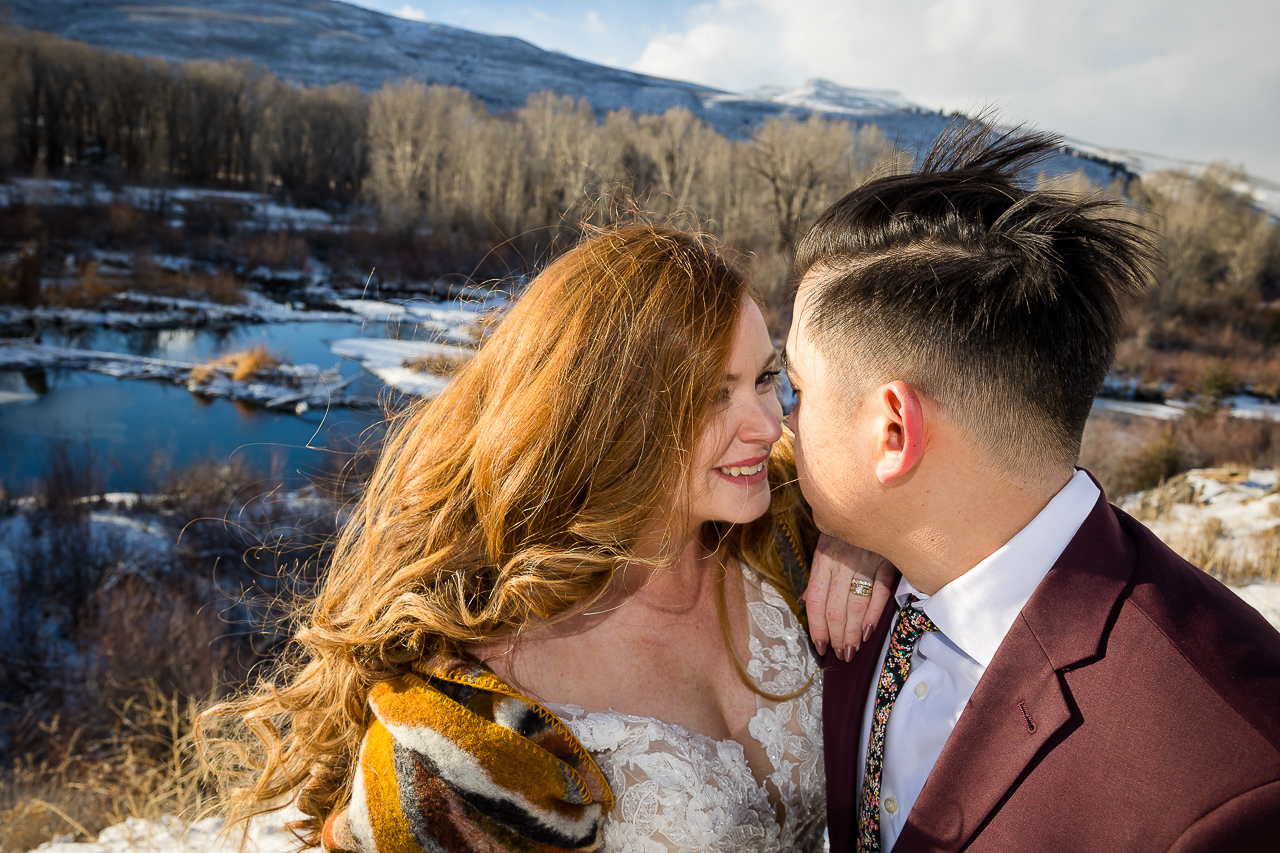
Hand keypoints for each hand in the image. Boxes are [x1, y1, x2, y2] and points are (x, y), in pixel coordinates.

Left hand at [802, 535, 896, 661]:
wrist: (876, 502)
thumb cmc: (847, 532)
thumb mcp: (827, 548)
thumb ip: (817, 577)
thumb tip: (803, 602)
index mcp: (823, 558)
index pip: (815, 601)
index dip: (816, 627)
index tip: (820, 646)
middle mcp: (842, 561)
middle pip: (835, 608)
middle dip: (836, 636)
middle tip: (839, 654)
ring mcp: (866, 561)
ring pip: (856, 606)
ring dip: (853, 633)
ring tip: (851, 650)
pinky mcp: (888, 562)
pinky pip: (880, 594)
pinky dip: (874, 616)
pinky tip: (868, 632)